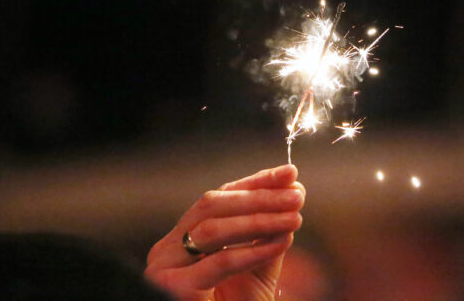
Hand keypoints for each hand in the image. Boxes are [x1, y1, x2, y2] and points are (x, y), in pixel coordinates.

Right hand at [145, 164, 304, 300]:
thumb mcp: (257, 266)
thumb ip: (269, 232)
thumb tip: (294, 191)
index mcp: (182, 238)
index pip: (220, 198)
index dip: (256, 182)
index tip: (290, 174)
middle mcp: (167, 249)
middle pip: (213, 205)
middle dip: (259, 196)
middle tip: (297, 194)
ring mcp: (165, 268)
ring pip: (213, 228)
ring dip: (260, 218)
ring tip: (296, 216)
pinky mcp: (174, 290)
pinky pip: (219, 262)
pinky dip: (254, 249)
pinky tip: (283, 241)